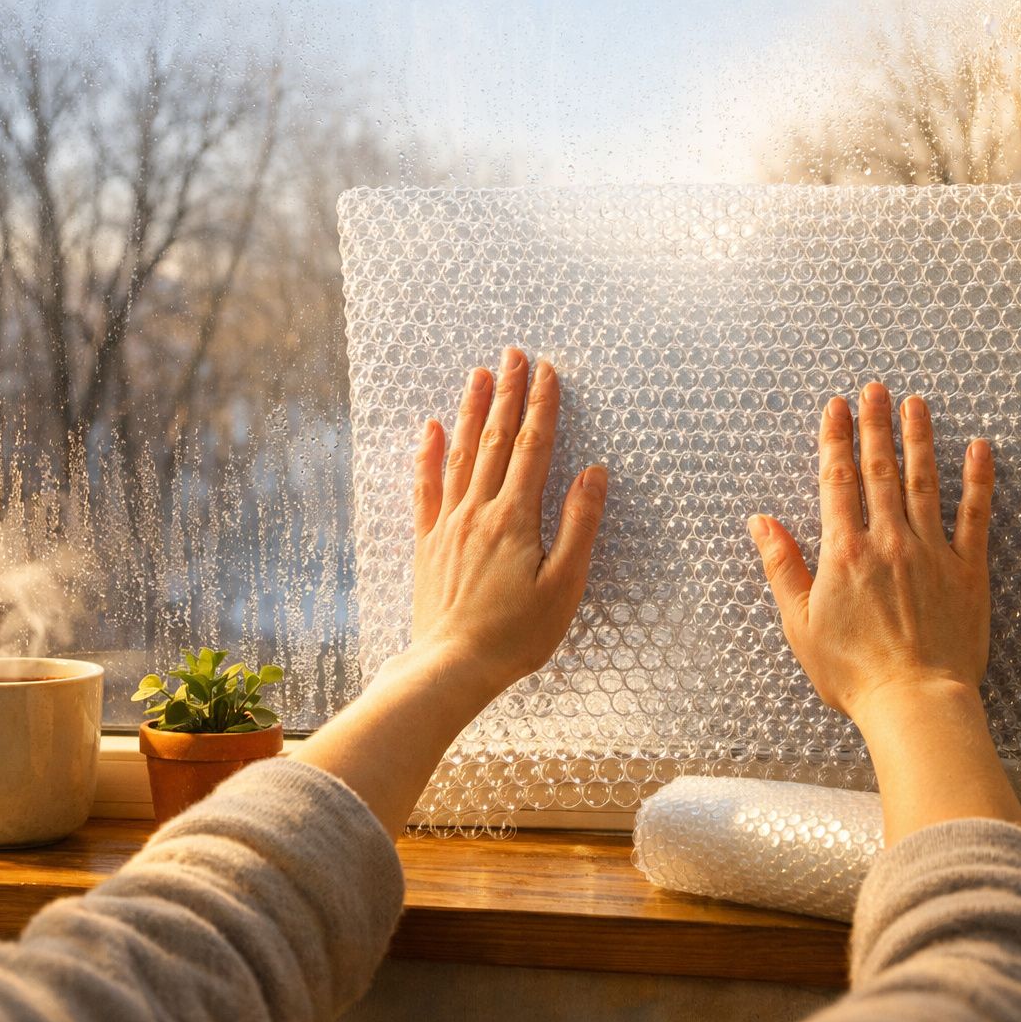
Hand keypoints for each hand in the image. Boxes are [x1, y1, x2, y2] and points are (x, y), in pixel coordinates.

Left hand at [407, 346, 607, 702]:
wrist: (452, 667)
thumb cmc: (515, 635)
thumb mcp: (564, 585)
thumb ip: (579, 525)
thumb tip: (594, 472)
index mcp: (516, 518)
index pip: (533, 448)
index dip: (542, 406)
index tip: (548, 370)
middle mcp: (479, 511)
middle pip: (495, 439)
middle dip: (507, 393)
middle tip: (513, 354)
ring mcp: (449, 524)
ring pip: (460, 454)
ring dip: (471, 411)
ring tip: (478, 374)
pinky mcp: (429, 543)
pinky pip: (426, 487)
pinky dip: (428, 454)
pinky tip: (430, 429)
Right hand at [747, 381, 993, 727]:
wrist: (914, 702)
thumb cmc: (852, 672)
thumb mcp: (799, 623)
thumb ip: (781, 566)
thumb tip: (760, 522)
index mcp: (843, 552)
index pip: (838, 480)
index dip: (835, 439)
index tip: (836, 406)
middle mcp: (887, 541)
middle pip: (880, 469)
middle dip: (875, 424)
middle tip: (874, 388)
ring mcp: (931, 552)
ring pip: (924, 481)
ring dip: (919, 438)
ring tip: (916, 403)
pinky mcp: (967, 570)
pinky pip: (975, 515)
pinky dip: (978, 479)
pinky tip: (979, 448)